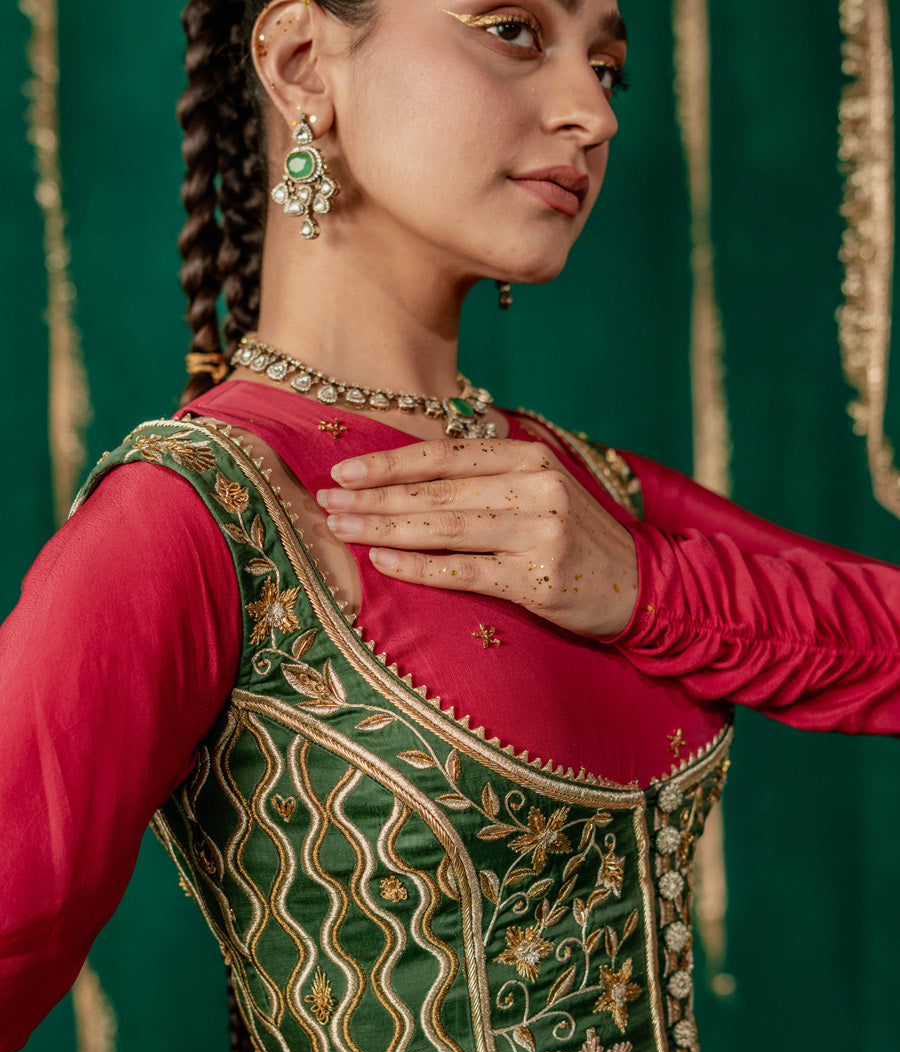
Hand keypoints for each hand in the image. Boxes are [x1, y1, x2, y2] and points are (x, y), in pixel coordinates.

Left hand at [315, 439, 637, 639]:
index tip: (343, 471)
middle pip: (437, 492)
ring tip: (341, 528)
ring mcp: (538, 534)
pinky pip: (464, 572)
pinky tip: (382, 563)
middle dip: (374, 498)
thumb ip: (488, 471)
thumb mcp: (541, 487)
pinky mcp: (537, 580)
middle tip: (326, 502)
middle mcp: (536, 488)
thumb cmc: (575, 535)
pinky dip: (419, 567)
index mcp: (530, 457)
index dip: (390, 463)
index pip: (446, 453)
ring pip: (444, 529)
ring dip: (384, 529)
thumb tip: (411, 465)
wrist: (641, 584)